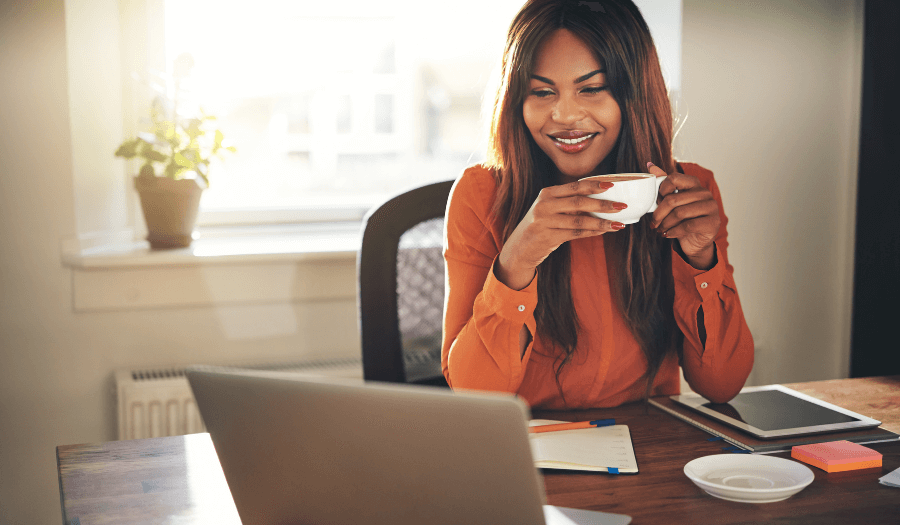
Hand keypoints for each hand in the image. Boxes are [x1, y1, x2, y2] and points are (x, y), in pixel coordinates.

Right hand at [496, 178, 625, 289]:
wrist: (519, 248)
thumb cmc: (541, 226)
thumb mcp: (550, 209)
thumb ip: (569, 202)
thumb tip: (601, 199)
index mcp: (546, 193)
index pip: (574, 186)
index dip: (594, 185)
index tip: (612, 185)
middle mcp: (544, 205)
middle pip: (579, 202)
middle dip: (603, 204)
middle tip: (622, 206)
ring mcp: (544, 221)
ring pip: (579, 220)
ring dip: (601, 222)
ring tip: (618, 224)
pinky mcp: (547, 237)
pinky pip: (575, 233)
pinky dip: (592, 232)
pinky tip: (603, 231)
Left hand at [648, 162, 719, 269]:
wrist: (695, 241)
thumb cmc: (682, 219)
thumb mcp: (672, 202)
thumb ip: (664, 185)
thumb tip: (650, 166)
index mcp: (694, 184)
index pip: (674, 178)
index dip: (661, 190)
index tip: (657, 201)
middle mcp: (704, 193)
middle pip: (673, 199)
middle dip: (658, 214)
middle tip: (653, 223)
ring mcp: (711, 207)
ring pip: (679, 213)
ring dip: (665, 224)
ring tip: (660, 229)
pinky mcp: (713, 222)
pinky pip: (687, 226)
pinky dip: (673, 231)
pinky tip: (668, 234)